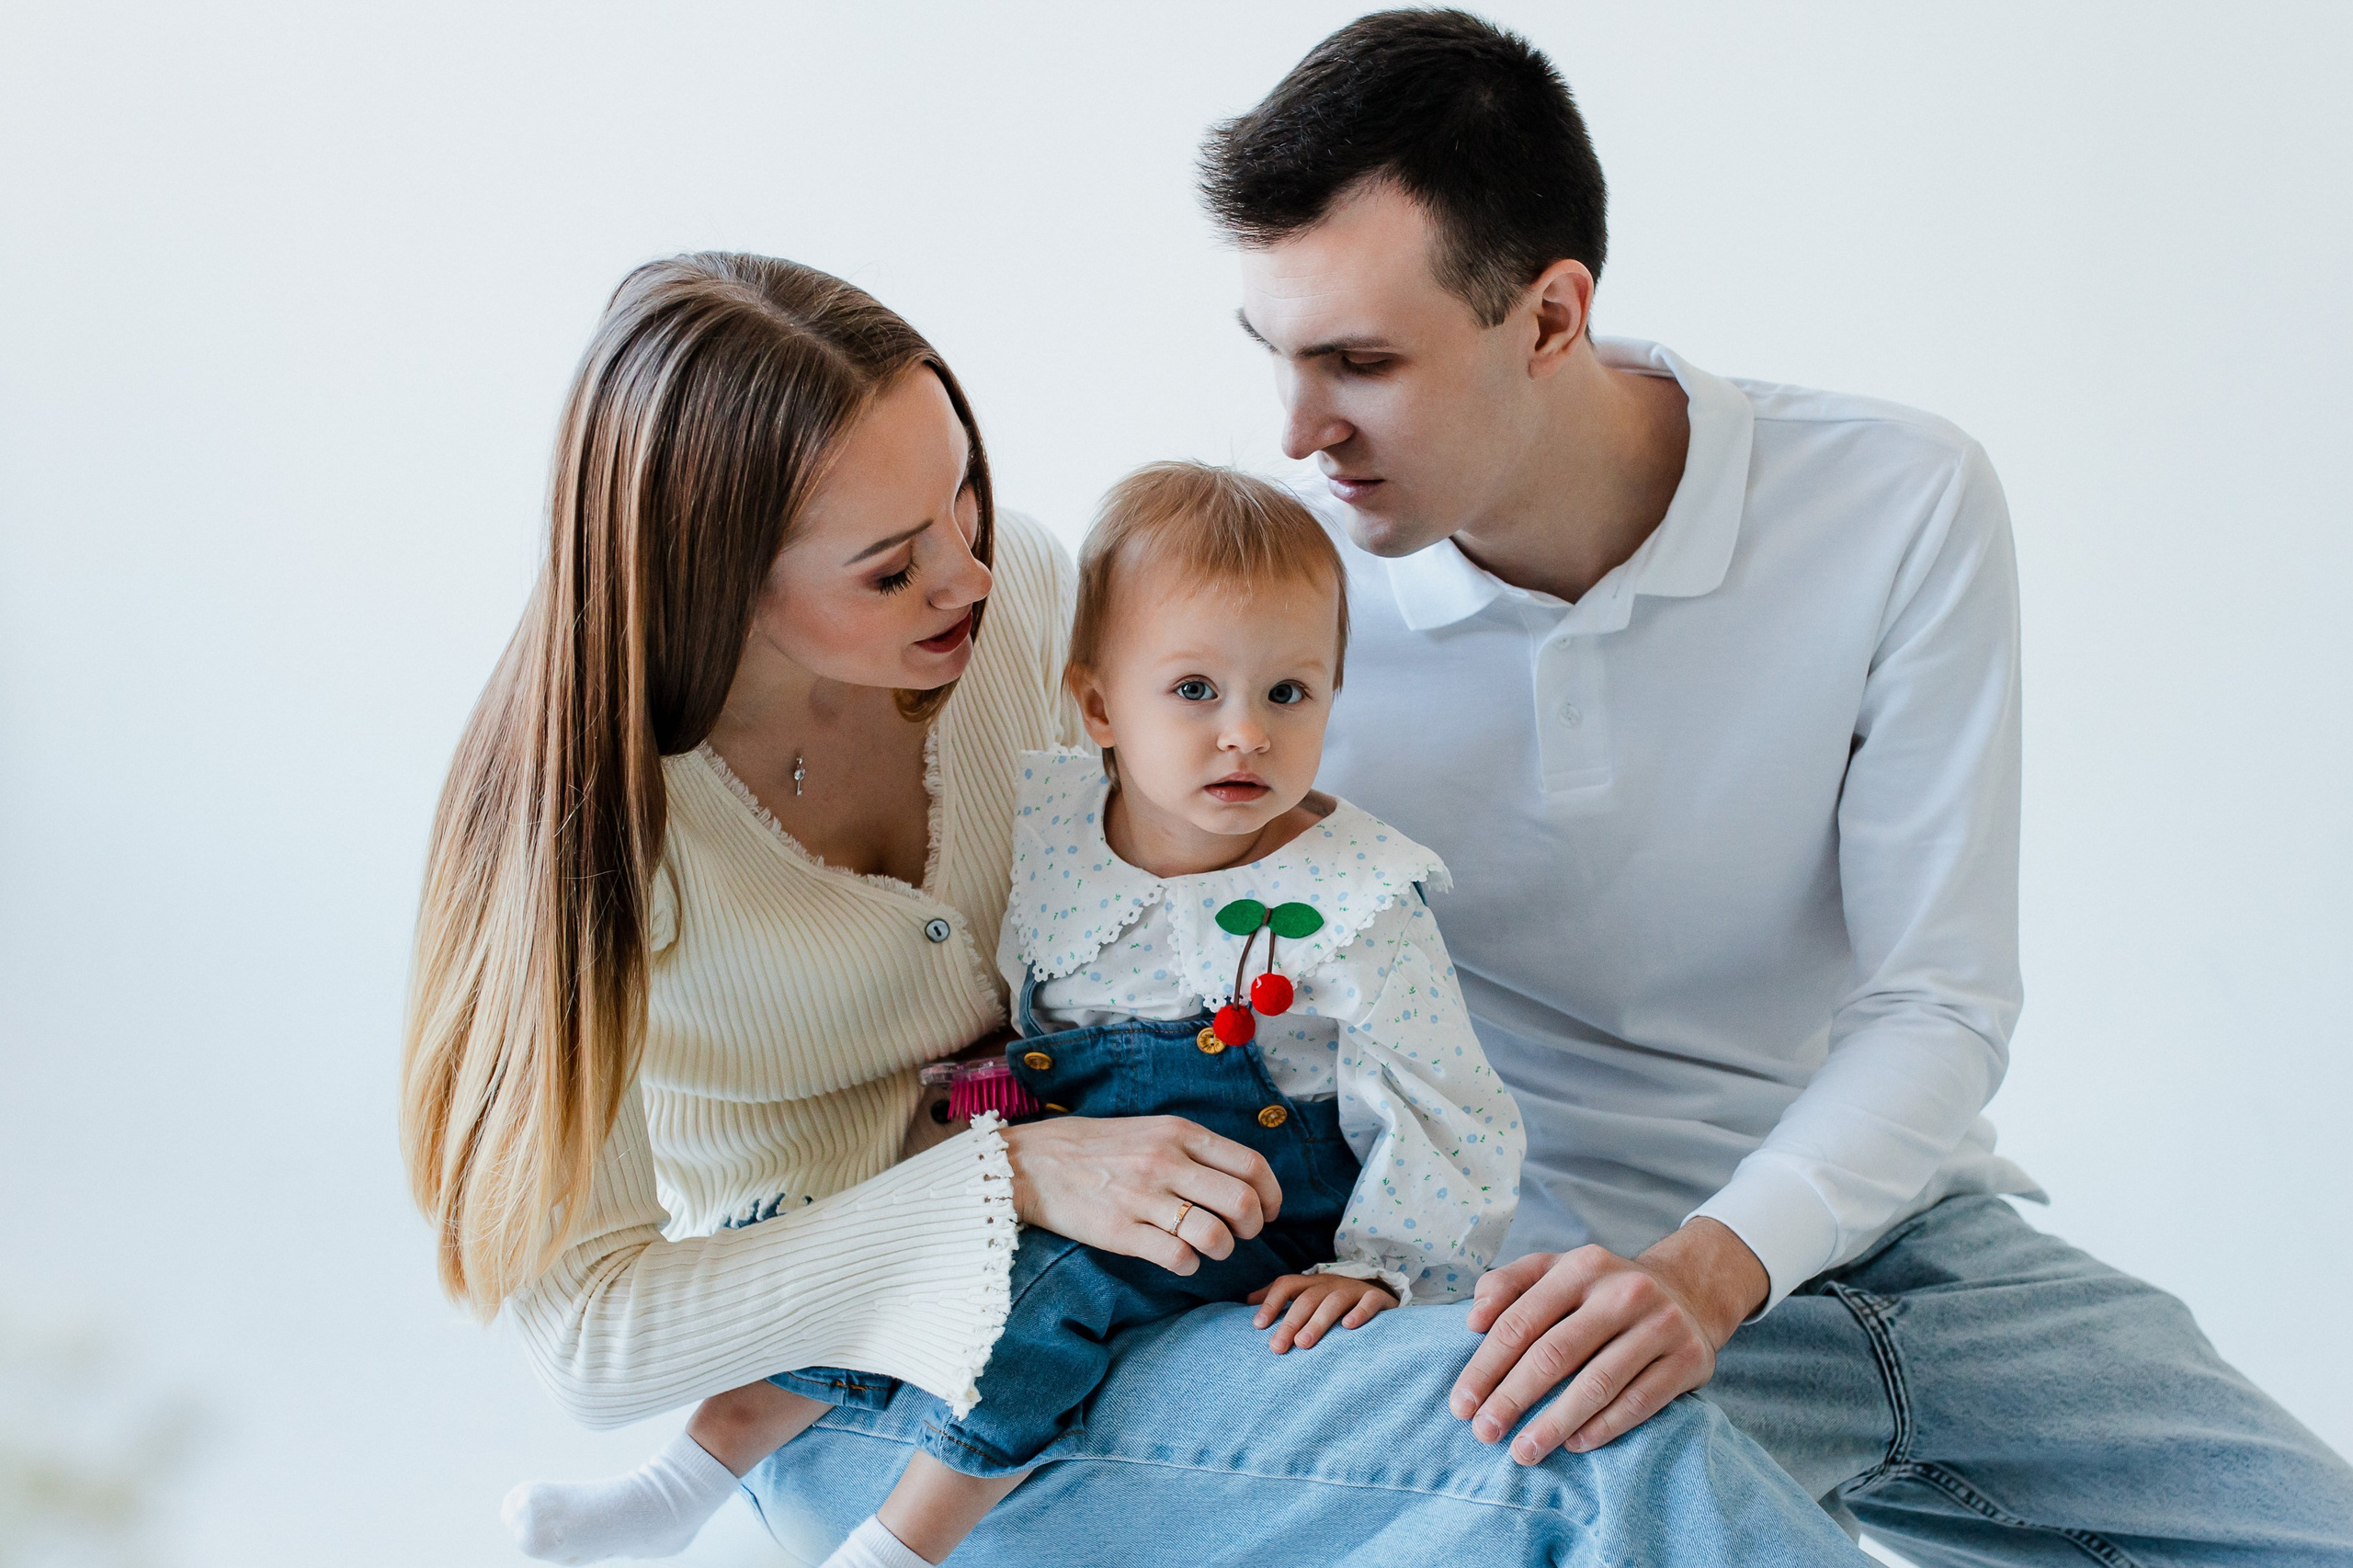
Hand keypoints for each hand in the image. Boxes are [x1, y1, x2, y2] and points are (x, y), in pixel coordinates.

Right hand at [1000, 1115, 1282, 1276]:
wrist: (1032, 1163)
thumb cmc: (1096, 1148)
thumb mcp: (1150, 1130)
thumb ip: (1193, 1150)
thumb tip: (1242, 1179)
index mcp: (1178, 1133)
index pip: (1251, 1165)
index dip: (1272, 1195)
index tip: (1270, 1211)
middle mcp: (1165, 1162)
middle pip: (1242, 1203)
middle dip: (1254, 1227)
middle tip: (1243, 1234)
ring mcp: (1143, 1198)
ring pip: (1215, 1235)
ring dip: (1223, 1250)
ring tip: (1210, 1248)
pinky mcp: (1121, 1233)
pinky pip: (1177, 1258)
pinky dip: (1189, 1266)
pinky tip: (1179, 1259)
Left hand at [1247, 1273, 1397, 1352]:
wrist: (1382, 1294)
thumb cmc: (1337, 1301)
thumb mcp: (1309, 1296)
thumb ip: (1280, 1298)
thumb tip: (1246, 1302)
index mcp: (1312, 1283)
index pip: (1287, 1284)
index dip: (1271, 1302)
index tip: (1258, 1325)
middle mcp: (1331, 1284)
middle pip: (1307, 1298)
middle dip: (1290, 1322)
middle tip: (1277, 1347)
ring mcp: (1355, 1289)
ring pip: (1334, 1301)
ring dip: (1317, 1322)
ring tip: (1303, 1344)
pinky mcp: (1378, 1299)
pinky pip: (1369, 1301)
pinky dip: (1359, 1313)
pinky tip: (1348, 1327)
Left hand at [1449, 1219, 1767, 1462]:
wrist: (1688, 1292)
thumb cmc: (1601, 1290)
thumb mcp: (1555, 1270)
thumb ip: (1507, 1284)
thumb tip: (1474, 1320)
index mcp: (1580, 1266)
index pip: (1521, 1321)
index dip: (1485, 1366)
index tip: (1461, 1404)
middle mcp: (1622, 1291)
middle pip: (1555, 1354)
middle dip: (1512, 1398)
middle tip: (1484, 1433)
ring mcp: (1660, 1325)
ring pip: (1597, 1384)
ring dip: (1554, 1424)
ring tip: (1523, 1451)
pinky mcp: (1689, 1359)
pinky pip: (1639, 1401)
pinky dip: (1603, 1427)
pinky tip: (1574, 1445)